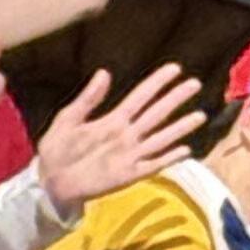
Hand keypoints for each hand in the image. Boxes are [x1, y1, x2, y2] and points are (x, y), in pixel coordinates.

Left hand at [31, 64, 202, 214]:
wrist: (50, 181)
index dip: (156, 83)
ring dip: (179, 128)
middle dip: (175, 99)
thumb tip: (104, 72)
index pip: (140, 97)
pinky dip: (169, 158)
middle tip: (195, 83)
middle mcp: (127, 135)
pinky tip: (185, 150)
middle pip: (156, 114)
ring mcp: (130, 155)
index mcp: (112, 120)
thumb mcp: (68, 120)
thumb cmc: (57, 150)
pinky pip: (153, 165)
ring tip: (199, 115)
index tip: (174, 68)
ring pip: (161, 138)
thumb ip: (88, 99)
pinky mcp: (130, 174)